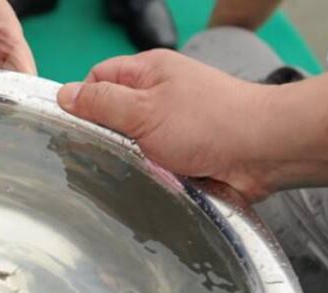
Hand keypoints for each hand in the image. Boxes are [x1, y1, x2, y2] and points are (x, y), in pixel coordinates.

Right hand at [57, 50, 276, 199]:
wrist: (264, 152)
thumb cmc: (209, 122)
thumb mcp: (143, 109)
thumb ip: (101, 103)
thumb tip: (64, 95)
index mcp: (149, 72)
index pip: (98, 78)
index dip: (84, 101)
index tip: (76, 129)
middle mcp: (161, 96)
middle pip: (113, 116)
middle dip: (106, 138)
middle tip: (102, 158)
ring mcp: (174, 127)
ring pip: (132, 146)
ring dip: (130, 162)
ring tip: (131, 174)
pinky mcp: (185, 155)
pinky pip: (154, 166)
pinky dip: (152, 177)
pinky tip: (151, 186)